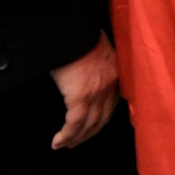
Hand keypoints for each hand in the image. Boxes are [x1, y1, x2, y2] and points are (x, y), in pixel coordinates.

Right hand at [48, 33, 120, 149]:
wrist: (70, 30)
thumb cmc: (78, 36)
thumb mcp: (95, 51)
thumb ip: (95, 66)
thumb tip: (87, 74)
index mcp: (115, 73)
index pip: (112, 104)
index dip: (101, 119)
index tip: (92, 128)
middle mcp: (110, 85)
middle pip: (102, 118)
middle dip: (89, 133)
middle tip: (76, 142)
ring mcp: (97, 92)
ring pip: (88, 125)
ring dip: (76, 138)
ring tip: (65, 145)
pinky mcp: (80, 97)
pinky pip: (75, 124)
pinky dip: (66, 135)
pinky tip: (58, 141)